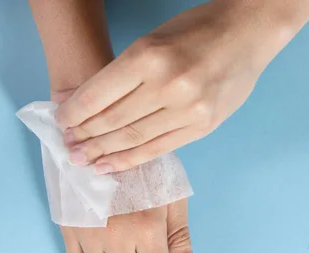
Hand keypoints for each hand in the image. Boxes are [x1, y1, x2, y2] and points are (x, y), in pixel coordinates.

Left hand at [55, 1, 289, 172]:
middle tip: (67, 148)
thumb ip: (124, 74)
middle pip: (113, 121)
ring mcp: (188, 109)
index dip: (74, 114)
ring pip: (134, 139)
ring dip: (103, 152)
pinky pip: (159, 149)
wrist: (248, 33)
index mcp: (149, 55)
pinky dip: (132, 160)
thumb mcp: (153, 40)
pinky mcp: (202, 126)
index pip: (98, 95)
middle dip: (84, 137)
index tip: (61, 123)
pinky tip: (112, 166)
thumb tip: (91, 106)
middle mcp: (168, 85)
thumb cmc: (197, 30)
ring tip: (83, 161)